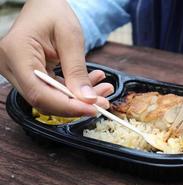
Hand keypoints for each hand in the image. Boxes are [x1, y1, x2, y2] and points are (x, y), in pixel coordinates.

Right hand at [0, 0, 113, 115]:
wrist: (44, 5)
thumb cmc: (53, 11)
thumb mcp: (70, 37)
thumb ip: (77, 69)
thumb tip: (88, 99)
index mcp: (17, 53)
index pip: (39, 92)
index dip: (68, 106)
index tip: (93, 109)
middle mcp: (11, 66)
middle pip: (43, 99)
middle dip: (76, 105)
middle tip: (103, 102)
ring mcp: (18, 72)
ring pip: (49, 98)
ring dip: (78, 98)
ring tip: (103, 90)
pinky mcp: (28, 74)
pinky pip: (51, 90)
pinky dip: (72, 90)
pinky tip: (91, 83)